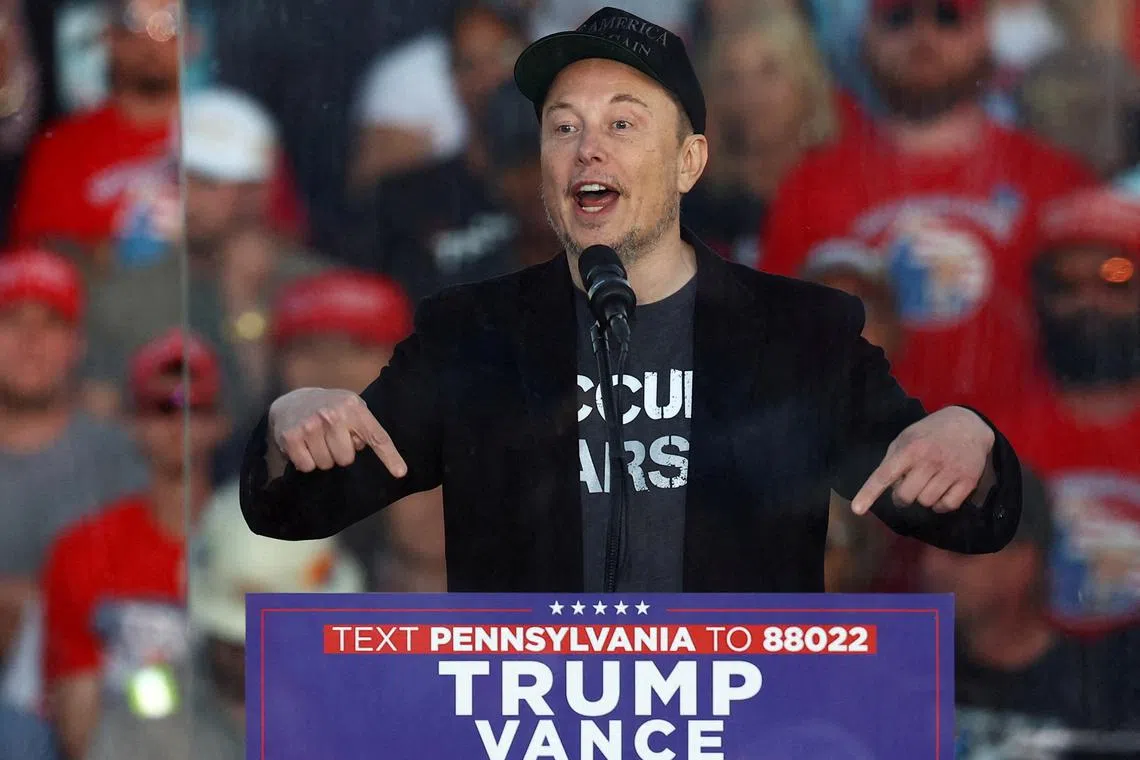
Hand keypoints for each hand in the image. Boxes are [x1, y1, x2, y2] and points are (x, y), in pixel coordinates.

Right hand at [269, 388, 407, 476]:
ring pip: (326, 464)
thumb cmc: (330, 409)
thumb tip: (365, 451)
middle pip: (346, 459)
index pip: (376, 436)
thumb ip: (364, 428)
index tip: (400, 473)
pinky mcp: (291, 437)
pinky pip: (307, 466)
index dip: (389, 457)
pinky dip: (306, 461)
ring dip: (322, 458)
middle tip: (332, 439)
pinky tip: (304, 445)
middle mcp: (332, 415)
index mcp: (353, 407)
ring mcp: (310, 425)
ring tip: (317, 440)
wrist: (293, 400)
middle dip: (340, 454)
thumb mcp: (352, 409)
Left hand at [851, 406, 994, 515]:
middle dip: (901, 497)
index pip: (885, 475)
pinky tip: (940, 492)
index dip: (869, 493)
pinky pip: (946, 506)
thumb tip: (887, 487)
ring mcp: (951, 471)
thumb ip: (893, 460)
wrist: (969, 424)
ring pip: (926, 503)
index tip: (857, 509)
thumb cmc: (930, 433)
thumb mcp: (906, 438)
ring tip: (926, 484)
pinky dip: (940, 505)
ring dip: (922, 499)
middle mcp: (930, 461)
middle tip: (906, 488)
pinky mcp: (968, 481)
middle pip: (906, 496)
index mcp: (910, 449)